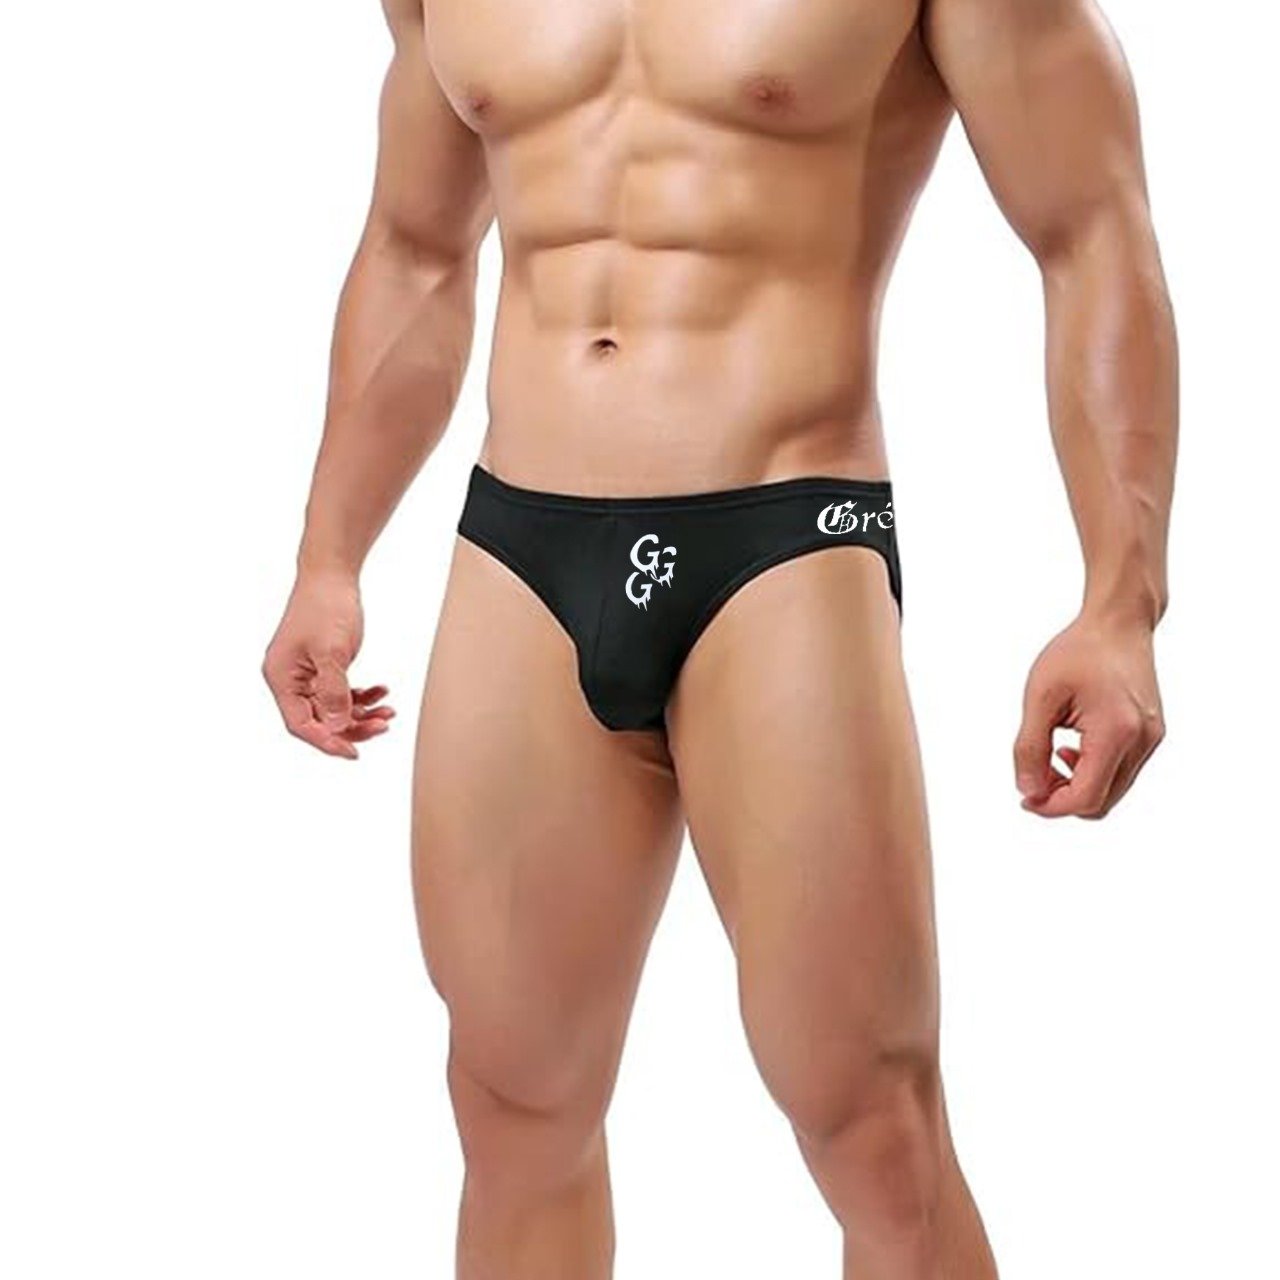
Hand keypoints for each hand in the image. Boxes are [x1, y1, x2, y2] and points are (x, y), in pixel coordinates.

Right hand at [262, 570, 394, 758]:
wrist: (332, 575)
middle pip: (319, 720)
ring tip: (388, 711)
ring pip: (333, 709)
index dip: (327, 741)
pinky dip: (361, 696)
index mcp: (281, 678)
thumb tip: (336, 728)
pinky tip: (382, 692)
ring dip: (362, 713)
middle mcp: (289, 680)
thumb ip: (333, 692)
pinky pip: (341, 693)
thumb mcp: (332, 652)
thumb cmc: (326, 607)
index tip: (354, 752)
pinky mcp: (322, 667)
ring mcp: (306, 674)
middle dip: (352, 727)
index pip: (301, 724)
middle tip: (383, 726)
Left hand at [1014, 614, 1164, 818]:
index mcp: (1117, 732)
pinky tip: (1072, 748)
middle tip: (1033, 778)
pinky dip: (1095, 772)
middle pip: (1102, 802)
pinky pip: (1123, 772)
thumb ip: (1030, 748)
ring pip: (1113, 790)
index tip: (1026, 798)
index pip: (1086, 798)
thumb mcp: (1040, 697)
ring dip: (1078, 786)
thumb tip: (1027, 791)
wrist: (1118, 623)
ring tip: (1051, 757)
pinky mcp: (1152, 734)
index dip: (1051, 807)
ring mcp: (1152, 739)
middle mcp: (1143, 742)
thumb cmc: (1078, 652)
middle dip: (1063, 799)